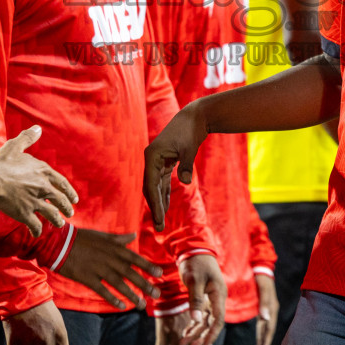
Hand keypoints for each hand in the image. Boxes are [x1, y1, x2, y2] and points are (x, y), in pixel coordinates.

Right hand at [0, 126, 78, 235]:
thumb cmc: (2, 161)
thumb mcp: (16, 145)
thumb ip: (28, 138)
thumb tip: (37, 128)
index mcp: (43, 171)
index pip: (62, 183)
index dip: (69, 192)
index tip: (74, 199)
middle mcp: (43, 187)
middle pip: (60, 200)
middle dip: (66, 208)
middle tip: (71, 213)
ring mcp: (35, 201)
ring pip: (51, 214)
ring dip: (57, 221)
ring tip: (59, 225)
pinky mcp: (24, 213)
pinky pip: (35, 224)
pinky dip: (36, 230)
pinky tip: (37, 234)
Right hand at [55, 230, 160, 310]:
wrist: (60, 243)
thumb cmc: (82, 238)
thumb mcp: (103, 236)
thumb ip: (119, 238)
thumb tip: (133, 235)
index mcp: (114, 248)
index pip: (135, 258)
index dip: (148, 267)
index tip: (160, 274)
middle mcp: (110, 259)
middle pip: (131, 273)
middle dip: (145, 284)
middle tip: (157, 295)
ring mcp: (99, 269)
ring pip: (119, 284)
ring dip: (132, 295)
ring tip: (142, 305)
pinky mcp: (88, 278)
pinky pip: (103, 291)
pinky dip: (113, 299)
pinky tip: (122, 306)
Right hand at [144, 105, 207, 230]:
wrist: (195, 117)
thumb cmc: (191, 131)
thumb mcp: (190, 148)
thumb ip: (186, 165)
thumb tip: (184, 181)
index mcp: (152, 155)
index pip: (151, 184)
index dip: (155, 203)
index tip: (159, 219)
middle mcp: (151, 159)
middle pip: (150, 187)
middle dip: (155, 207)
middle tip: (159, 226)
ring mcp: (156, 160)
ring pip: (154, 186)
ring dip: (158, 202)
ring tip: (160, 222)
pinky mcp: (164, 161)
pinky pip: (161, 181)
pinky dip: (163, 193)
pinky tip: (165, 207)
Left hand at [177, 254, 226, 344]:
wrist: (193, 249)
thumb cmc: (195, 262)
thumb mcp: (194, 280)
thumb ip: (195, 300)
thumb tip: (196, 320)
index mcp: (219, 294)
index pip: (218, 320)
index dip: (212, 334)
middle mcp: (217, 299)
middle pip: (211, 324)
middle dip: (200, 337)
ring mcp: (211, 299)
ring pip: (205, 321)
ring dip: (195, 333)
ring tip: (183, 344)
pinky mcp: (203, 298)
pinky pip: (201, 315)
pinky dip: (194, 325)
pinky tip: (186, 333)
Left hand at [253, 272, 278, 344]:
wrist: (262, 269)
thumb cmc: (262, 278)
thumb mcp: (264, 288)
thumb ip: (265, 303)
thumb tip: (265, 318)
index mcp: (272, 309)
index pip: (268, 329)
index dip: (265, 342)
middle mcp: (270, 312)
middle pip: (267, 333)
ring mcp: (268, 312)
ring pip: (264, 331)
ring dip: (261, 343)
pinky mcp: (264, 310)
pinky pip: (262, 325)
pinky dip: (260, 335)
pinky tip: (258, 341)